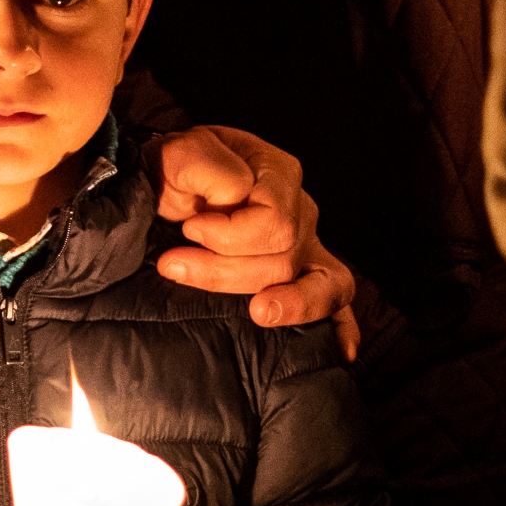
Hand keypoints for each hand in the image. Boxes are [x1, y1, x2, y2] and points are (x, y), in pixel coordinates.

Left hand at [149, 125, 358, 358]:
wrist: (163, 195)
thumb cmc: (173, 175)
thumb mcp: (176, 154)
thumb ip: (201, 163)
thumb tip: (237, 195)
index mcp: (277, 174)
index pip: (277, 219)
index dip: (230, 234)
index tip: (187, 230)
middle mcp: (301, 210)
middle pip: (287, 257)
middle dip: (225, 270)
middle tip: (174, 264)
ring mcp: (307, 247)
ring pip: (316, 286)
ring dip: (281, 304)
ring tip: (255, 314)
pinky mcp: (302, 278)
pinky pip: (337, 304)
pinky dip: (341, 328)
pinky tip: (341, 351)